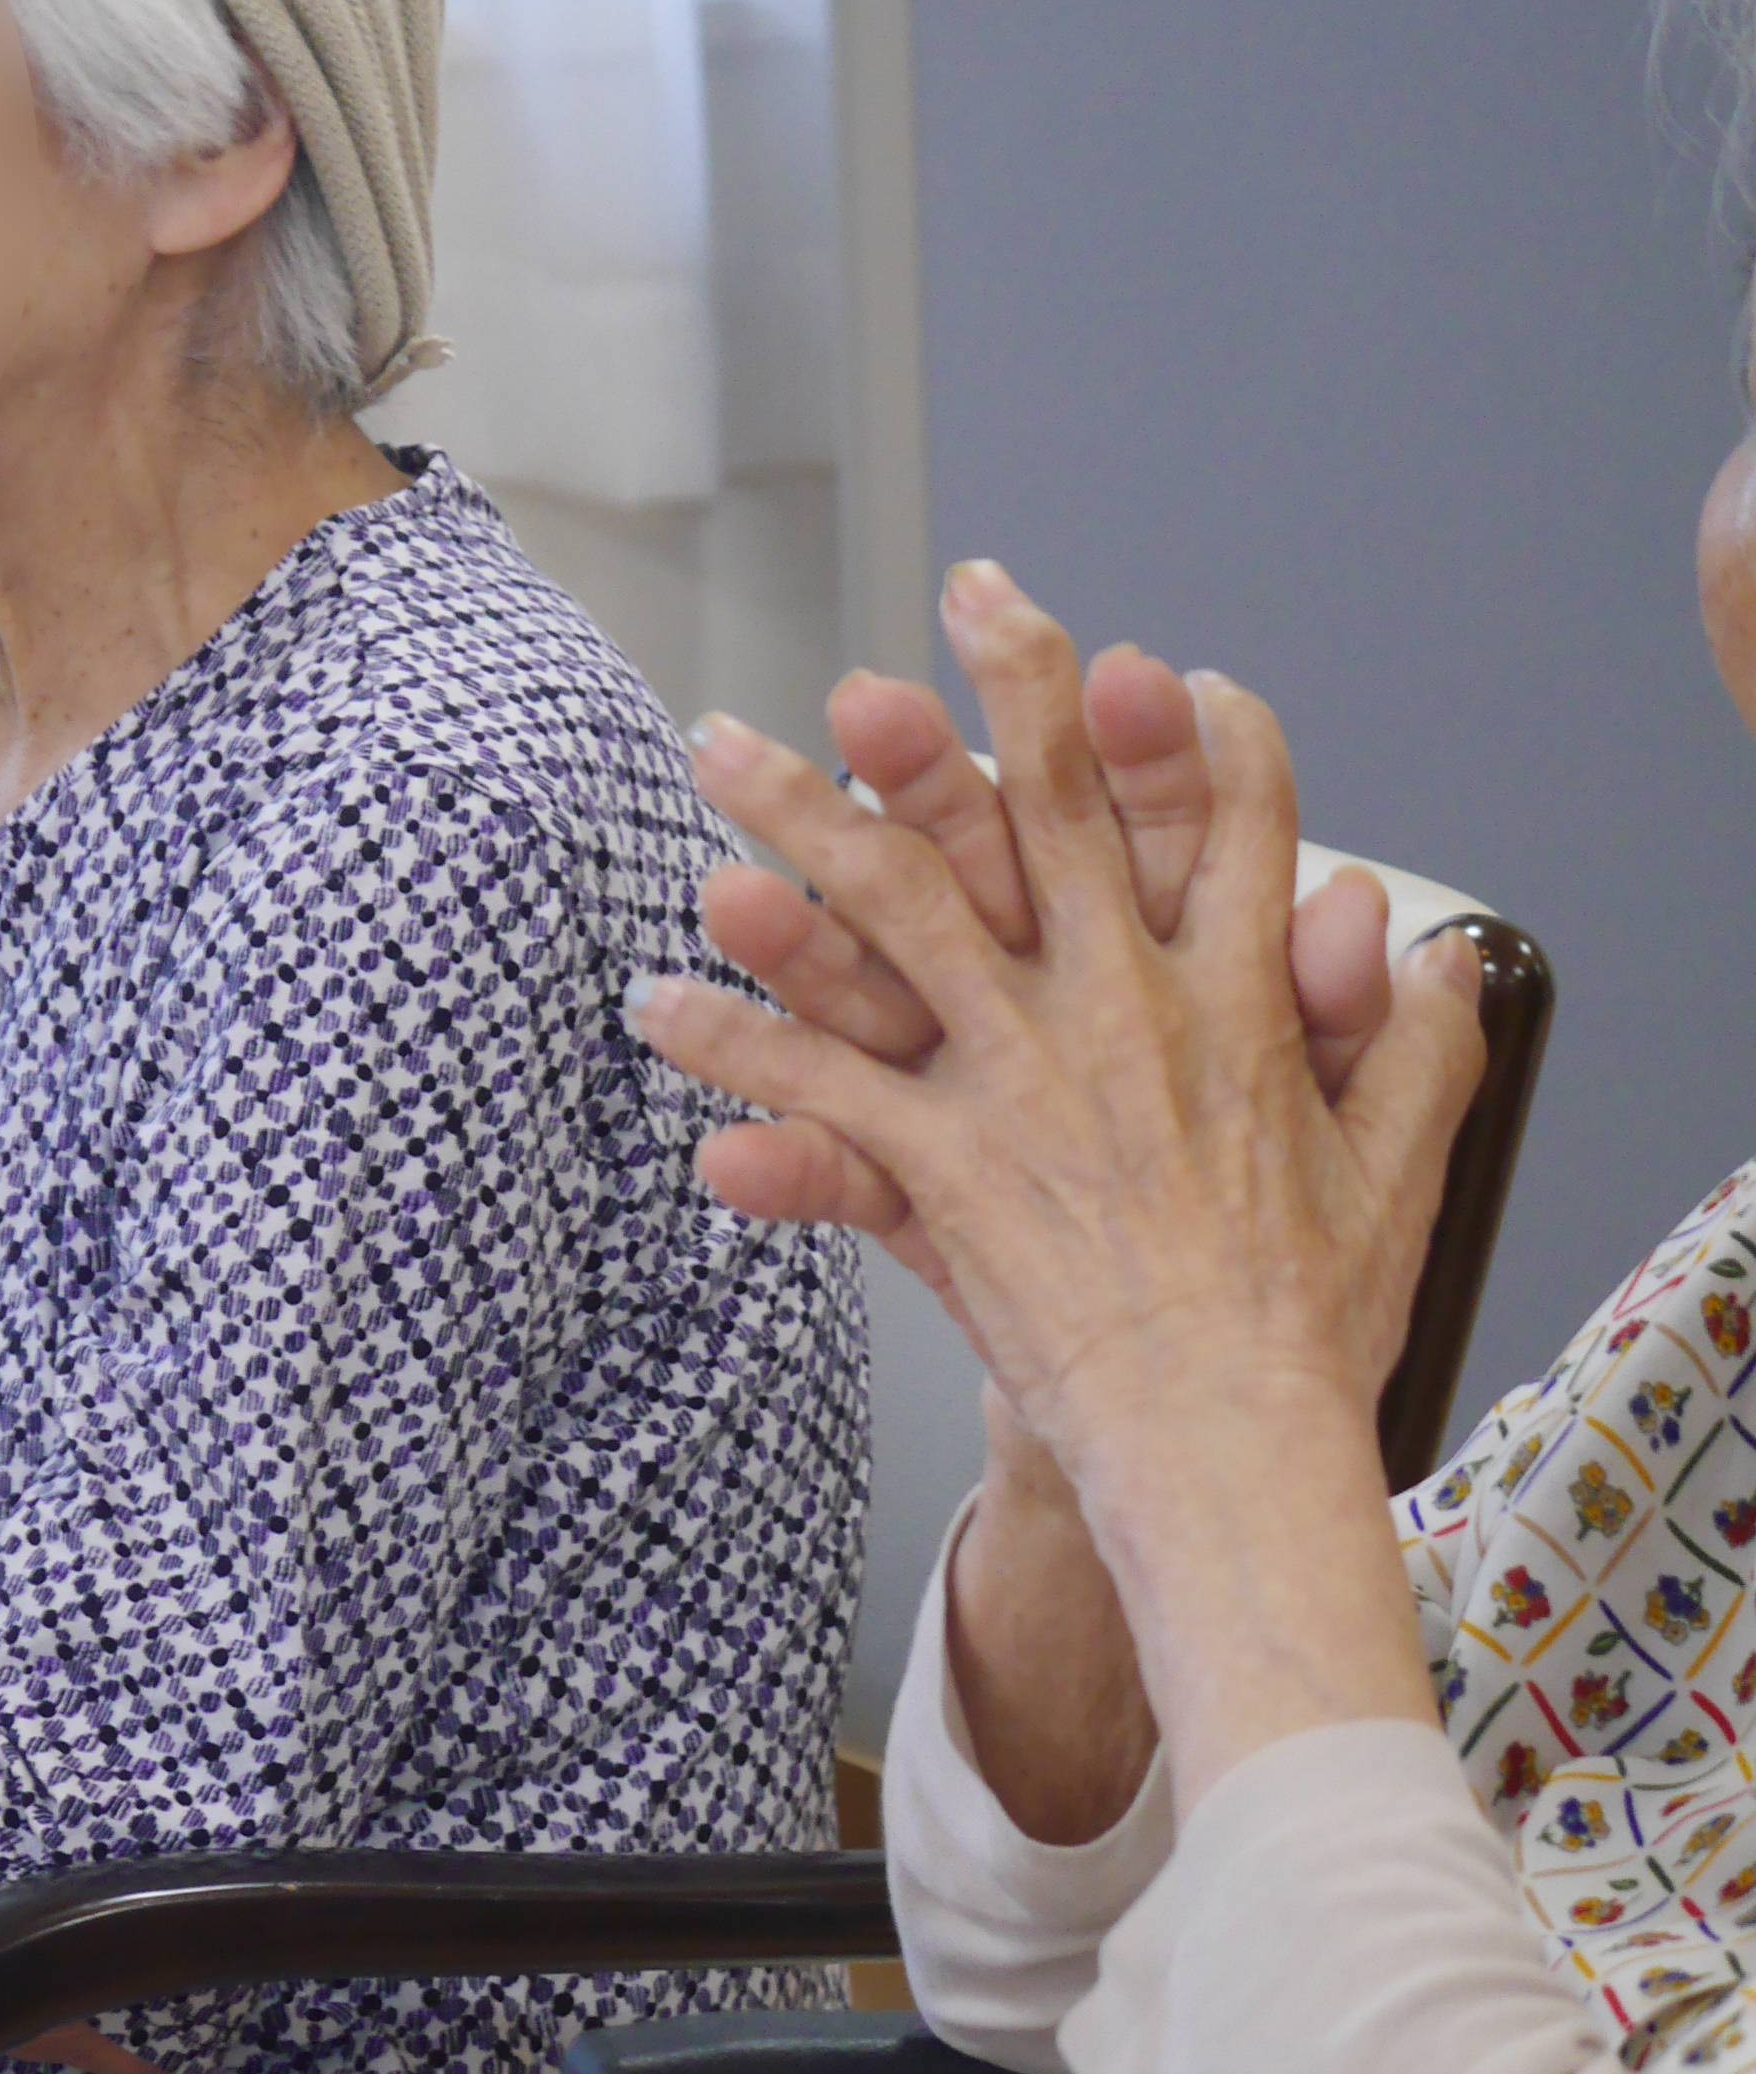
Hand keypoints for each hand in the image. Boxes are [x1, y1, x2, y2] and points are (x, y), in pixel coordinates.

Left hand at [685, 594, 1406, 1341]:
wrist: (1232, 1441)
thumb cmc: (1308, 1314)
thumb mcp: (1398, 1163)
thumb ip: (1411, 1041)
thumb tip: (1418, 944)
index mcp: (1239, 1004)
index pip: (1232, 830)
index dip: (1192, 738)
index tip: (1143, 660)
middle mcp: (1123, 1016)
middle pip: (1044, 825)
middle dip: (976, 711)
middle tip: (909, 632)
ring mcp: (1023, 1085)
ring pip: (895, 916)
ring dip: (797, 822)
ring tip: (717, 747)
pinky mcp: (944, 1167)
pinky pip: (816, 1085)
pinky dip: (732, 1042)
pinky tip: (655, 1001)